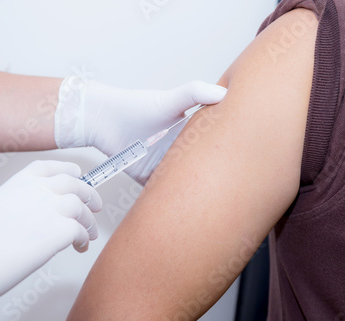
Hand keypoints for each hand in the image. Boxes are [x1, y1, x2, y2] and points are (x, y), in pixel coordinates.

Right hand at [0, 160, 100, 314]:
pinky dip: (85, 238)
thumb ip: (16, 208)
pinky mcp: (55, 230)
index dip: (67, 170)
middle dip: (89, 194)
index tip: (77, 174)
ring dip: (89, 220)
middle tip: (96, 206)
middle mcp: (32, 192)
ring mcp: (46, 208)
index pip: (46, 167)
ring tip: (90, 234)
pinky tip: (80, 247)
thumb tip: (34, 219)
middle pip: (73, 183)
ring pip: (81, 205)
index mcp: (13, 186)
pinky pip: (81, 229)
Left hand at [54, 78, 226, 184]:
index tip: (241, 160)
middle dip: (212, 176)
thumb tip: (224, 92)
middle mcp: (179, 151)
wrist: (103, 122)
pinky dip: (170, 198)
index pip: (213, 144)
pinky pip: (163, 192)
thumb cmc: (137, 107)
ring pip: (184, 182)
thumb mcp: (170, 100)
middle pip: (200, 167)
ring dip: (193, 190)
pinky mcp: (149, 179)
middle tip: (228, 186)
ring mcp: (165, 166)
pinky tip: (181, 204)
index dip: (226, 151)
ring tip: (210, 199)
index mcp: (189, 133)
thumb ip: (195, 93)